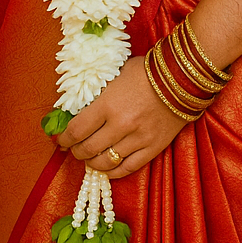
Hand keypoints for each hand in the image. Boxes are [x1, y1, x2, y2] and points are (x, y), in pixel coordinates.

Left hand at [55, 56, 185, 177]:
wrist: (181, 78)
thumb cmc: (145, 71)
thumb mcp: (114, 75)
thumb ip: (98, 93)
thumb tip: (78, 106)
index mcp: (107, 104)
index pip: (76, 130)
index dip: (64, 138)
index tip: (60, 140)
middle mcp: (120, 125)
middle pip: (88, 149)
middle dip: (76, 151)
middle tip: (73, 149)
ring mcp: (137, 139)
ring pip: (106, 162)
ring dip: (92, 163)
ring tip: (88, 159)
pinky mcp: (153, 148)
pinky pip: (128, 168)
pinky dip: (113, 172)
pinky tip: (107, 168)